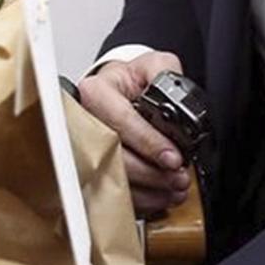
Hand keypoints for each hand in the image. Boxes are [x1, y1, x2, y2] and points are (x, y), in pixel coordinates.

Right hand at [76, 52, 189, 213]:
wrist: (122, 92)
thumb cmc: (133, 80)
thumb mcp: (153, 64)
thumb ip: (165, 72)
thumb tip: (174, 92)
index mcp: (96, 92)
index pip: (120, 121)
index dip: (148, 142)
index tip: (172, 157)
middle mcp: (86, 120)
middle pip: (114, 155)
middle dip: (151, 172)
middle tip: (178, 177)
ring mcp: (88, 146)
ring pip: (112, 177)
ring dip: (149, 190)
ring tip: (175, 188)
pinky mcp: (94, 167)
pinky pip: (113, 191)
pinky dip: (141, 200)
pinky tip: (161, 197)